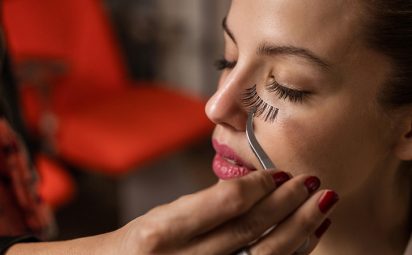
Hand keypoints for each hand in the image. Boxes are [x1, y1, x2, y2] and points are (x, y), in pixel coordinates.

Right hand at [111, 170, 337, 254]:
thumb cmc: (143, 243)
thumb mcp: (164, 216)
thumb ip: (207, 205)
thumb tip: (257, 187)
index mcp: (164, 231)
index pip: (227, 201)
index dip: (260, 185)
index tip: (279, 172)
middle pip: (252, 229)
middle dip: (290, 203)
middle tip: (313, 181)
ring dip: (300, 229)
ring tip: (322, 205)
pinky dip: (292, 253)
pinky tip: (309, 236)